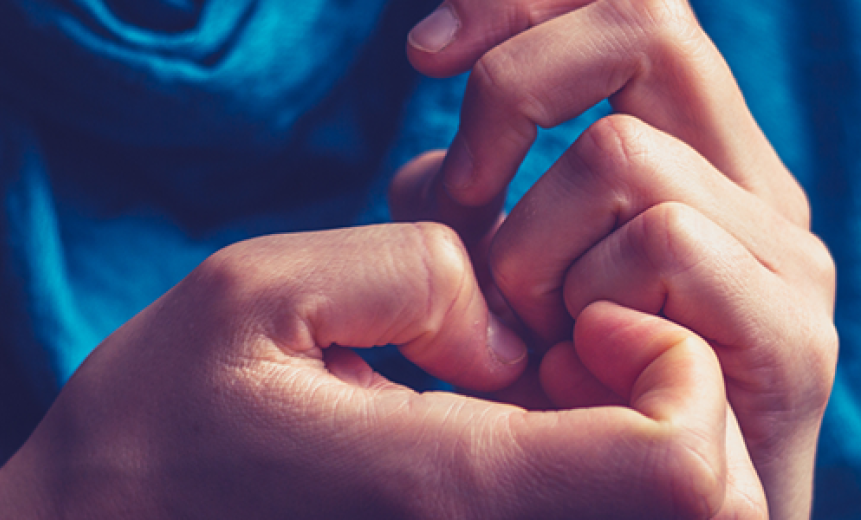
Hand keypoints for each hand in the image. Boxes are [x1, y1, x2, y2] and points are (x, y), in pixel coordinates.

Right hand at [0, 224, 764, 518]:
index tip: (583, 314)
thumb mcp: (260, 291)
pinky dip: (586, 469)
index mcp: (449, 492)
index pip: (679, 466)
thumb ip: (418, 274)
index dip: (675, 364)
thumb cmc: (157, 424)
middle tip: (563, 346)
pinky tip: (503, 426)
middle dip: (671, 399)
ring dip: (631, 436)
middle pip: (703, 510)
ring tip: (526, 384)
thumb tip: (512, 331)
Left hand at [395, 1, 837, 518]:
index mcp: (696, 152)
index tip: (422, 55)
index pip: (631, 2)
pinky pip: (664, 241)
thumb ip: (475, 205)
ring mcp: (784, 254)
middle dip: (512, 90)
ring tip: (532, 332)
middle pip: (643, 23)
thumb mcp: (503, 275)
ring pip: (623, 152)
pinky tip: (577, 362)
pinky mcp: (792, 333)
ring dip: (532, 245)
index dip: (521, 2)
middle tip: (463, 191)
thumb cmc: (569, 402)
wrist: (664, 519)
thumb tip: (432, 172)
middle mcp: (751, 183)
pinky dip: (587, 299)